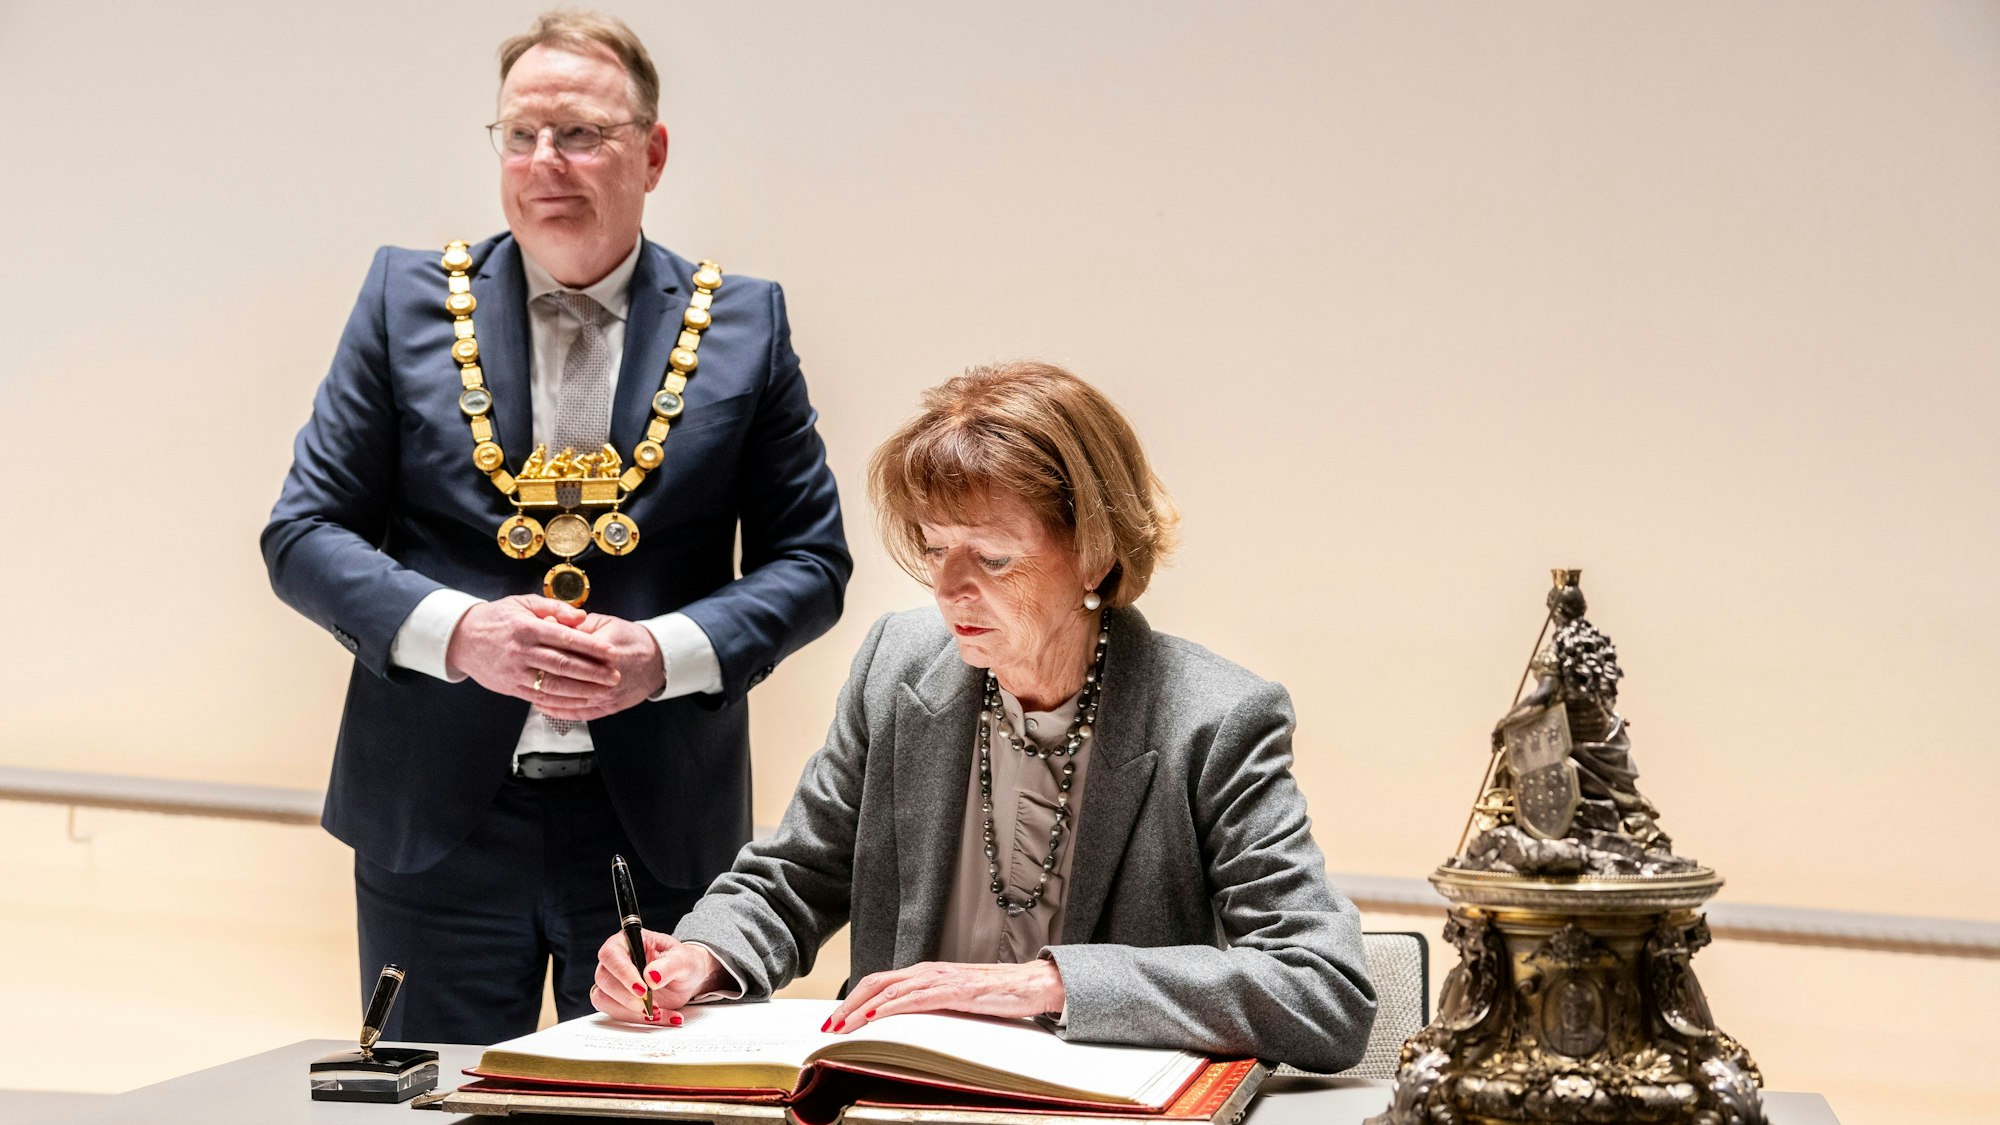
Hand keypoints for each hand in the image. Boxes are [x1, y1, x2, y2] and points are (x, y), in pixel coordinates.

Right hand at [445, 596, 619, 705]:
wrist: (462, 639)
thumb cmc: (498, 618)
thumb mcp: (524, 603)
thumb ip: (555, 608)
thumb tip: (582, 617)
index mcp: (527, 627)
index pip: (565, 638)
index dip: (591, 647)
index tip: (612, 652)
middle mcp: (521, 651)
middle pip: (562, 664)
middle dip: (592, 672)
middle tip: (615, 676)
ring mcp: (515, 672)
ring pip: (553, 684)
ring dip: (581, 690)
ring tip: (603, 690)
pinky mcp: (511, 687)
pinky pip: (539, 697)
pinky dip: (561, 701)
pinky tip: (580, 700)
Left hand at [533, 613, 664, 722]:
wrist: (657, 660)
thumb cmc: (629, 639)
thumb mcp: (604, 623)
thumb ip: (576, 625)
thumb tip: (547, 623)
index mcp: (604, 650)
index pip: (567, 650)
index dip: (544, 647)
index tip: (527, 645)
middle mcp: (605, 675)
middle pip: (565, 676)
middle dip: (540, 672)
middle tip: (520, 668)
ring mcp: (607, 694)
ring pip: (568, 698)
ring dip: (545, 695)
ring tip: (526, 688)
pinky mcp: (608, 707)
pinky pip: (579, 712)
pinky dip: (558, 711)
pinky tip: (543, 706)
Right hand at [591, 927, 728, 1024]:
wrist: (688, 979)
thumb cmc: (684, 962)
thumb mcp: (684, 960)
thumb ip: (669, 965)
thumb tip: (650, 976)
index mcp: (628, 941)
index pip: (612, 954)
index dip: (623, 973)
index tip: (642, 990)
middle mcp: (616, 961)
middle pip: (604, 979)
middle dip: (627, 997)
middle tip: (651, 1005)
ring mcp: (613, 981)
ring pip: (604, 999)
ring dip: (630, 1011)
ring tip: (658, 1012)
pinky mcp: (616, 1000)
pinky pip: (615, 1013)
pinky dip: (636, 1019)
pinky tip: (660, 1017)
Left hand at [824, 959, 1064, 1032]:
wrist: (1030, 984)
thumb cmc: (997, 993)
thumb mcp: (955, 1000)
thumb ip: (931, 1005)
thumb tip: (905, 1022)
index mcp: (926, 973)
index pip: (880, 982)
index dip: (854, 999)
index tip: (836, 1019)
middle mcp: (928, 971)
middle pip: (876, 982)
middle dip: (848, 1004)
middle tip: (829, 1025)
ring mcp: (940, 979)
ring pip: (889, 990)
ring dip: (861, 1009)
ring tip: (843, 1025)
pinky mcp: (954, 991)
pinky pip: (914, 999)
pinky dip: (889, 1007)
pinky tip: (875, 1017)